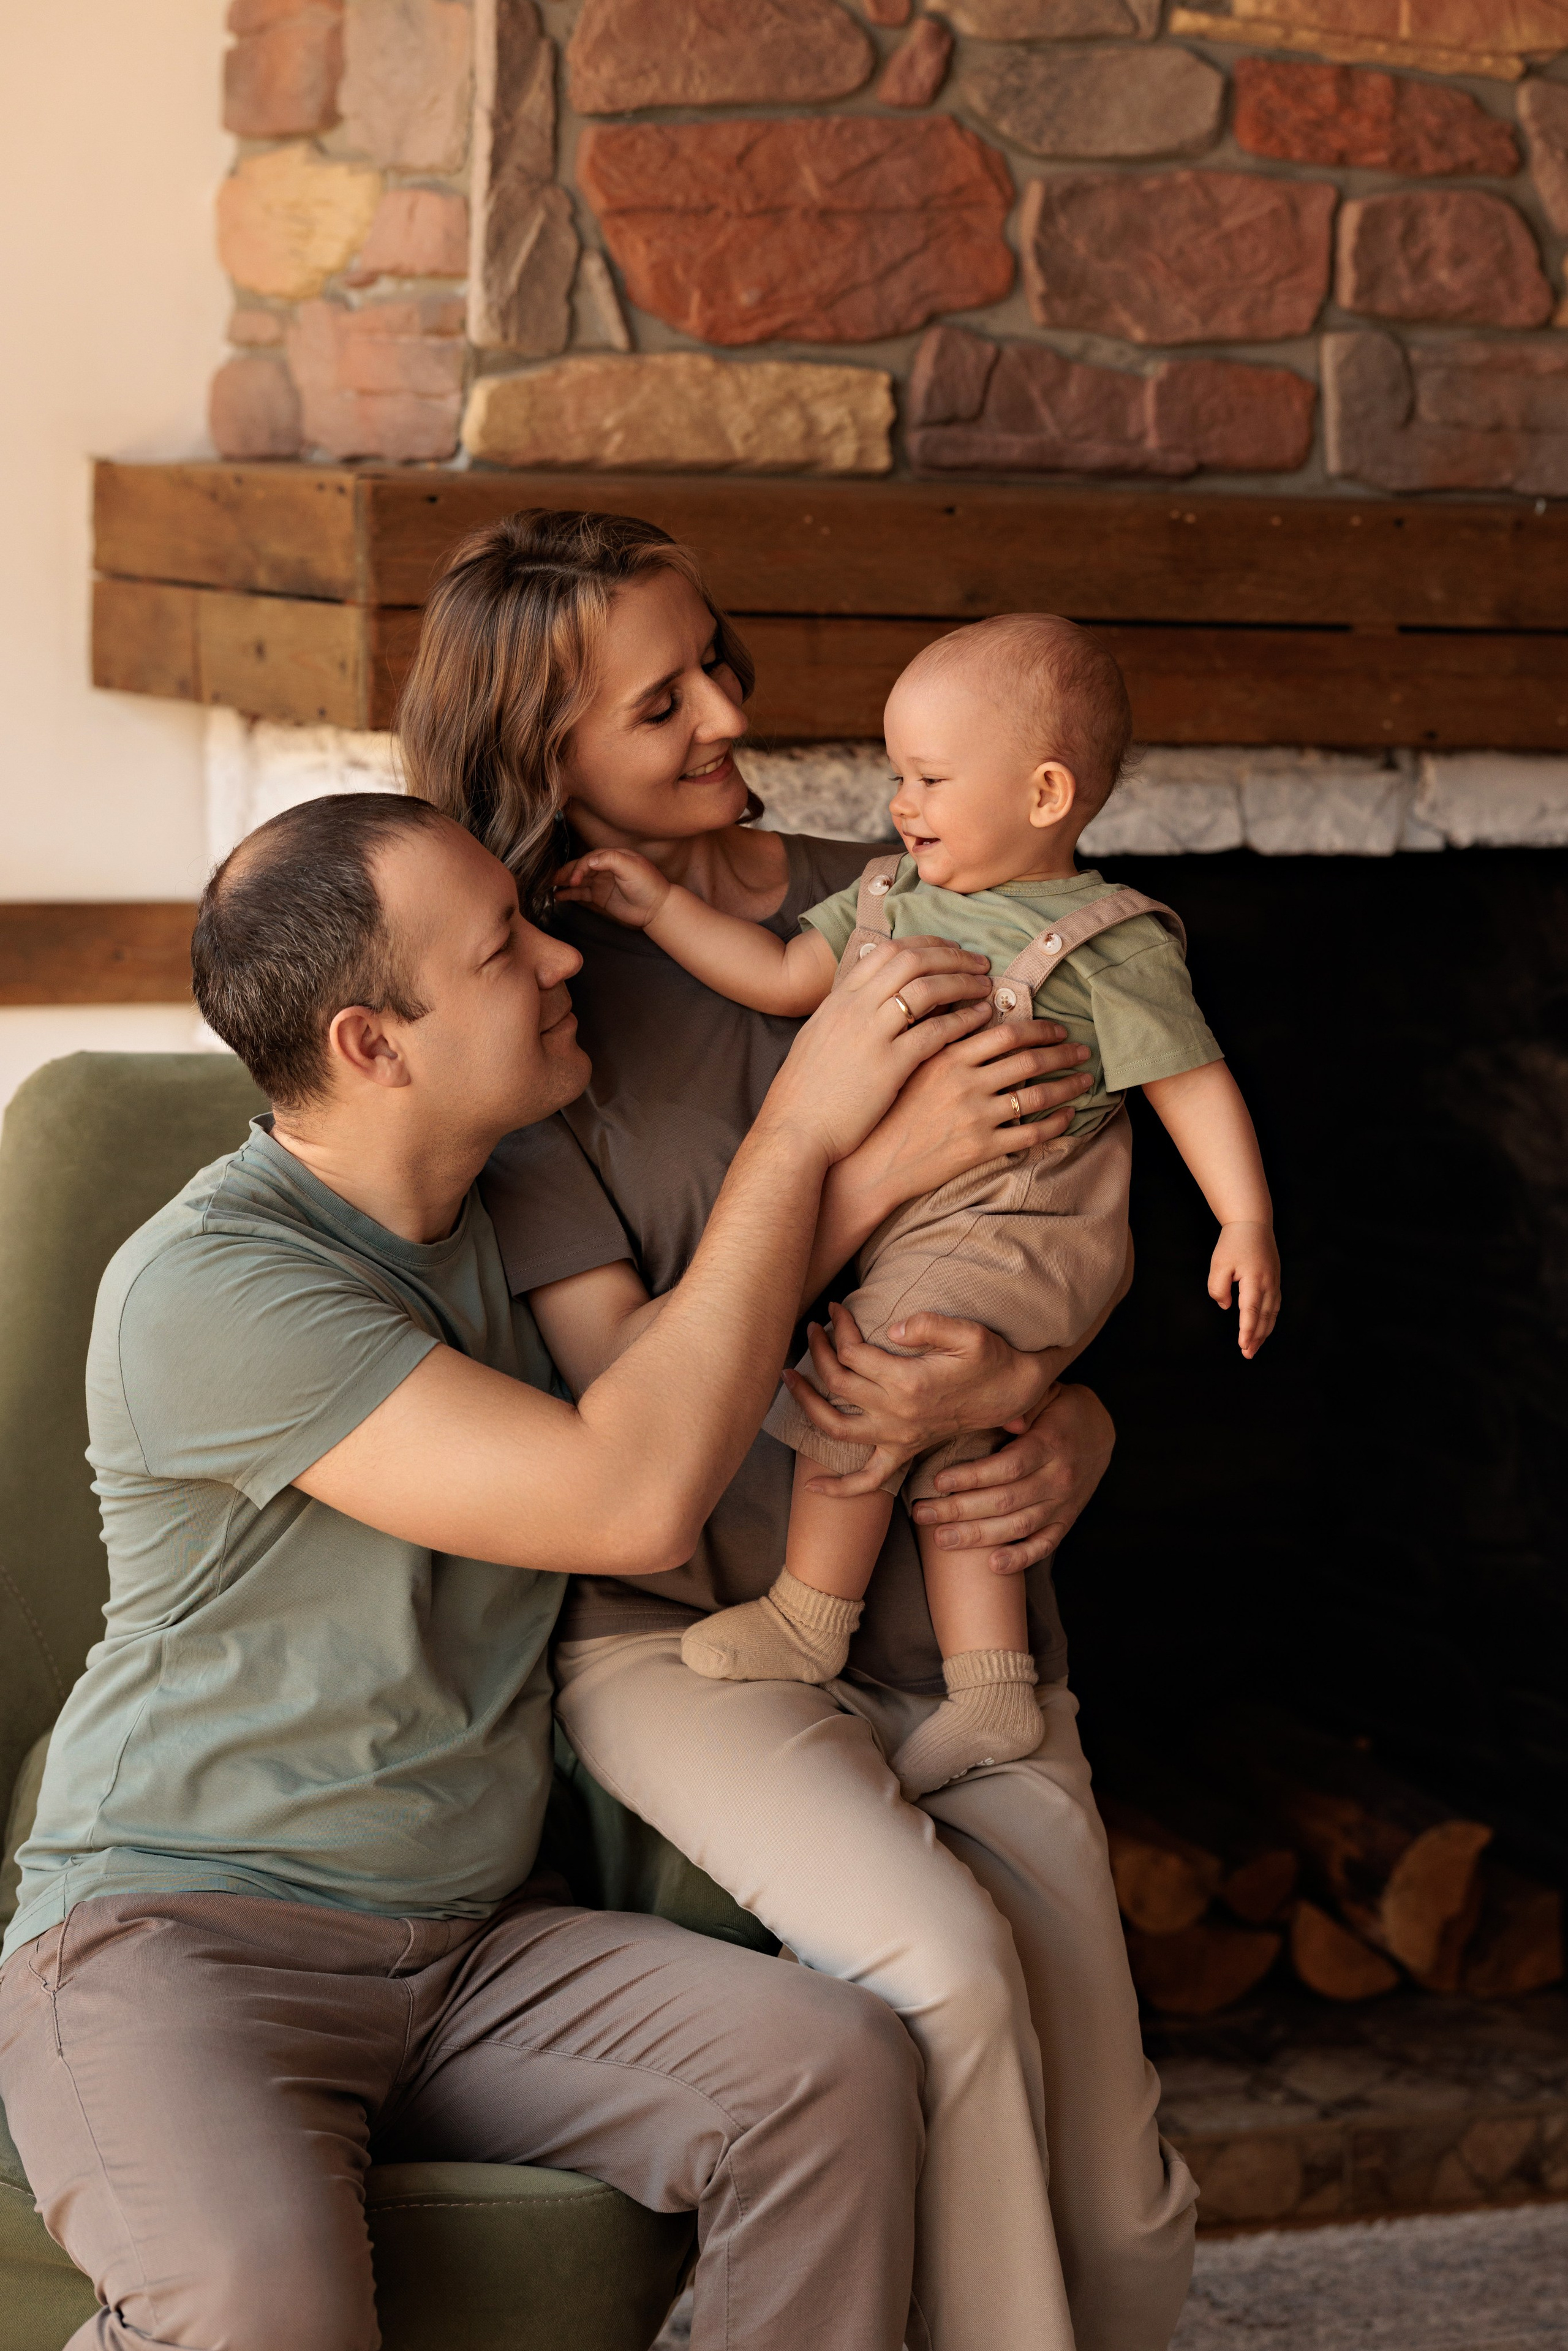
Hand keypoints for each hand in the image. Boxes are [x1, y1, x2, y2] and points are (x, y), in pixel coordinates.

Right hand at [555, 848, 670, 929]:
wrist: (656, 908)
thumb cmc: (648, 885)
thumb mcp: (631, 867)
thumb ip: (610, 859)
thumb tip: (589, 861)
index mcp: (613, 856)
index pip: (590, 858)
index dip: (580, 867)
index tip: (574, 879)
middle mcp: (605, 868)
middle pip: (580, 867)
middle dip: (566, 872)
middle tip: (553, 879)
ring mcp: (601, 882)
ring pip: (578, 880)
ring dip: (564, 882)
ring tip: (550, 886)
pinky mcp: (600, 897)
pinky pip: (581, 894)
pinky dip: (569, 894)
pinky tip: (558, 896)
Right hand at [760, 940, 992, 1168]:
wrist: (793, 1130)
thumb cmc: (805, 1093)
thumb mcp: (818, 1038)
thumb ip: (846, 1015)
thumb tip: (870, 1000)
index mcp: (838, 1000)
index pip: (887, 951)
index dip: (925, 944)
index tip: (950, 948)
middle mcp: (855, 1009)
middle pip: (912, 961)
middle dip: (951, 956)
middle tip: (978, 962)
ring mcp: (871, 1035)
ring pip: (927, 989)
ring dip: (963, 983)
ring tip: (985, 987)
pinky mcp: (889, 1067)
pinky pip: (936, 1031)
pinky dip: (963, 1020)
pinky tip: (981, 1019)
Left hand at [783, 1302, 1054, 1496]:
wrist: (1013, 1392)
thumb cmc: (992, 1358)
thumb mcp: (969, 1332)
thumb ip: (928, 1325)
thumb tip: (888, 1327)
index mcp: (908, 1381)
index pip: (853, 1353)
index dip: (839, 1326)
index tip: (836, 1308)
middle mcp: (897, 1413)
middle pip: (837, 1384)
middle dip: (818, 1351)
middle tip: (814, 1329)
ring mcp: (898, 1437)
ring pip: (835, 1428)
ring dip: (805, 1404)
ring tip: (789, 1378)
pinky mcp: (905, 1451)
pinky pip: (867, 1480)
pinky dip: (839, 1488)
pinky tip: (813, 1486)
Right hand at [834, 1014, 1091, 1213]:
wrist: (872, 1165)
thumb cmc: (886, 1112)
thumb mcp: (907, 1065)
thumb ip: (939, 1038)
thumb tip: (970, 1010)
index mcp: (947, 1056)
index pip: (1006, 1032)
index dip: (1039, 1028)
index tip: (1057, 1029)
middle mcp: (965, 1083)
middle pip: (1029, 1059)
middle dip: (1063, 1053)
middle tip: (1083, 1049)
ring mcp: (975, 1116)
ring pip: (1037, 1095)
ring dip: (1068, 1085)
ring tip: (1085, 1079)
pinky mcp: (981, 1148)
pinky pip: (1030, 1134)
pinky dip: (1056, 1124)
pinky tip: (1069, 1116)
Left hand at [910, 1383, 1115, 1574]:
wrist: (1102, 1431)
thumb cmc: (1060, 1408)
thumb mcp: (1045, 1394)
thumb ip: (1020, 1406)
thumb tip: (999, 1415)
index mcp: (1050, 1445)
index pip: (1007, 1468)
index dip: (971, 1477)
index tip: (937, 1482)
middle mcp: (1058, 1479)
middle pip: (1005, 1501)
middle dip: (959, 1510)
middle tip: (921, 1514)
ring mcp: (1063, 1504)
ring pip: (1017, 1527)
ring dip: (977, 1537)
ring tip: (940, 1539)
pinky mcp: (1066, 1520)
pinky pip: (1045, 1545)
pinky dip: (1021, 1558)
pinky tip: (993, 1565)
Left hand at [1209, 1221, 1280, 1357]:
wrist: (1253, 1223)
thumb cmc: (1233, 1243)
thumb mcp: (1218, 1264)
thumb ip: (1218, 1287)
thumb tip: (1226, 1306)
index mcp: (1254, 1279)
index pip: (1251, 1311)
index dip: (1247, 1329)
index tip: (1242, 1344)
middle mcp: (1268, 1283)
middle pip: (1264, 1317)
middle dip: (1256, 1337)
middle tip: (1247, 1354)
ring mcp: (1274, 1282)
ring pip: (1271, 1313)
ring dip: (1264, 1332)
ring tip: (1254, 1347)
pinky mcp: (1275, 1281)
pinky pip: (1274, 1306)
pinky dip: (1269, 1320)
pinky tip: (1263, 1329)